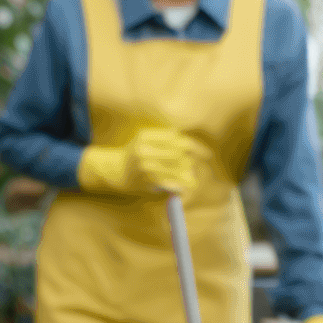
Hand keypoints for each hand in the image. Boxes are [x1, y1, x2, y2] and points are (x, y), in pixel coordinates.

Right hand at [76, 127, 198, 196]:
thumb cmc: (136, 153)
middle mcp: (145, 148)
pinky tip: (184, 187)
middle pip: (180, 153)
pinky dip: (179, 185)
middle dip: (191, 161)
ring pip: (177, 168)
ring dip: (188, 175)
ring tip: (193, 179)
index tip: (207, 154)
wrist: (115, 171)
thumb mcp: (146, 139)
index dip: (196, 146)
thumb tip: (189, 141)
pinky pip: (169, 182)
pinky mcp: (146, 179)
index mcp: (146, 135)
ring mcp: (145, 164)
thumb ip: (165, 137)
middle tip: (196, 167)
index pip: (178, 139)